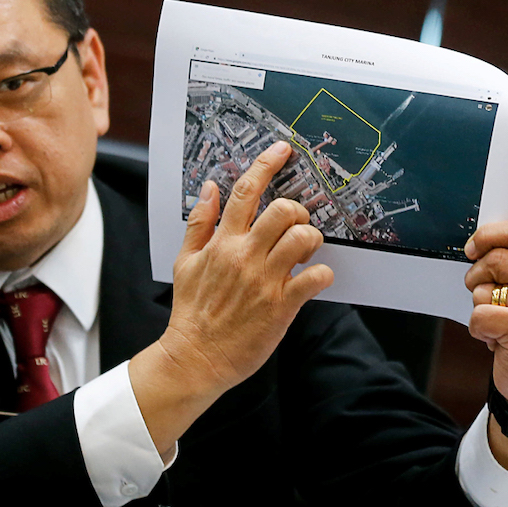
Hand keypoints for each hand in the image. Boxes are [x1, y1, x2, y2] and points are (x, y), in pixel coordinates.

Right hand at [166, 140, 334, 390]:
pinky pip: (315, 278)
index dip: (267, 164)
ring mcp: (265, 280)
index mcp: (222, 242)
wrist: (195, 357)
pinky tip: (314, 278)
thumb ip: (199, 223)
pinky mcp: (281, 305)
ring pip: (302, 238)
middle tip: (296, 225)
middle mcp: (244, 256)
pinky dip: (323, 274)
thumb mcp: (184, 261)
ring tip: (304, 251)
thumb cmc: (191, 311)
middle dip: (297, 211)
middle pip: (283, 210)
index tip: (282, 150)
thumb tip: (209, 187)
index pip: (246, 192)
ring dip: (311, 239)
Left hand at [464, 221, 507, 472]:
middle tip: (492, 304)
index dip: (487, 236)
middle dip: (478, 281)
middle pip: (493, 259)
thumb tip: (476, 242)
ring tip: (504, 328)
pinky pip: (478, 315)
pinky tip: (499, 342)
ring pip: (482, 290)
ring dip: (482, 312)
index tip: (471, 250)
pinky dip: (479, 331)